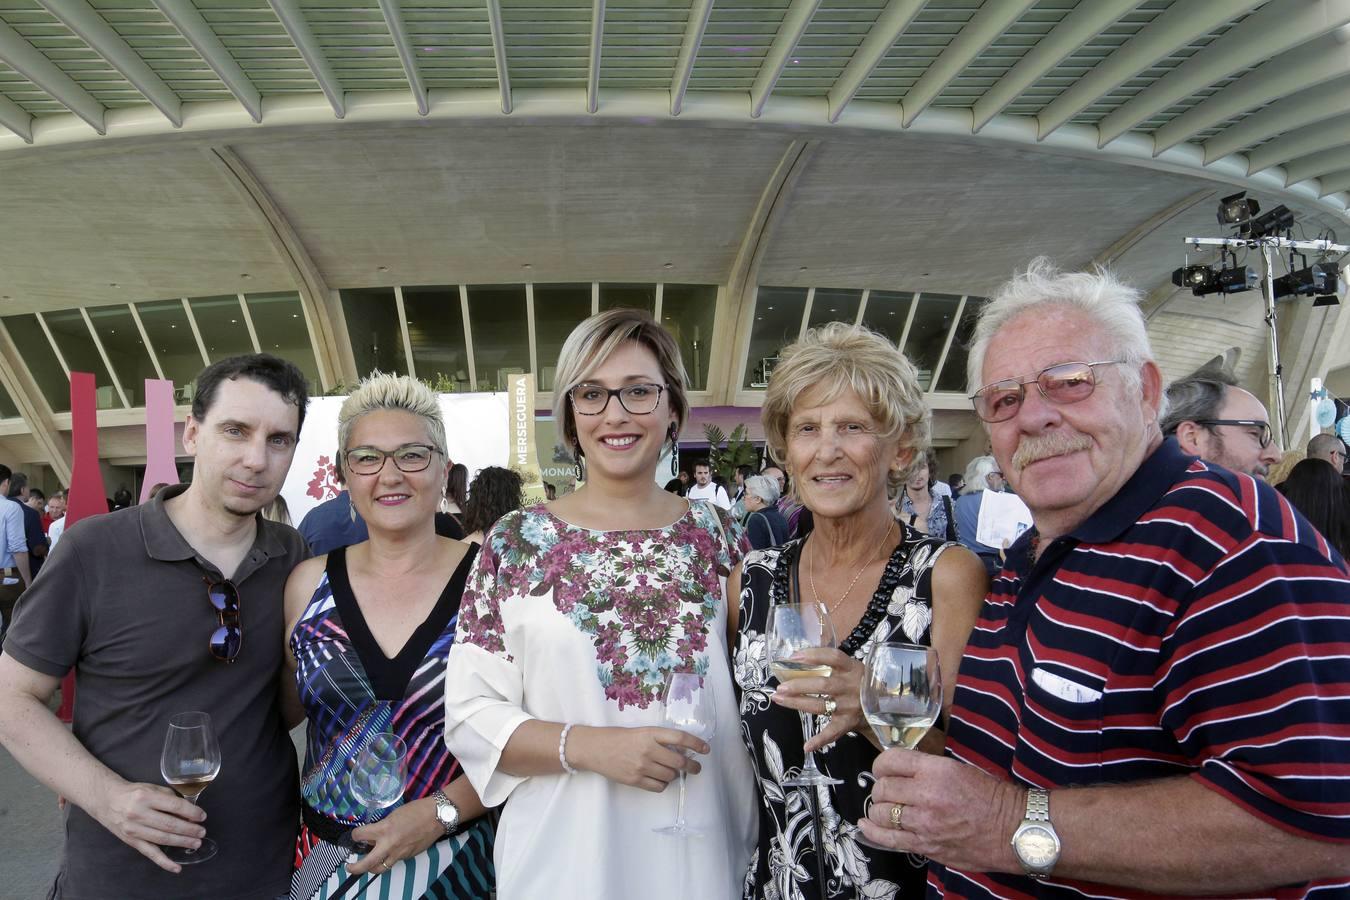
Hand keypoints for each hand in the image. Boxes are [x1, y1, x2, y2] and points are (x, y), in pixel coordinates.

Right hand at [90, 779, 206, 873]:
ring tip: (196, 843)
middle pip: (169, 824)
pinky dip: (164, 862)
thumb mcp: (152, 789)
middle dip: (189, 830)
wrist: (107, 801)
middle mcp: (139, 814)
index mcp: (146, 797)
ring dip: (182, 842)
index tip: (202, 816)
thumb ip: (170, 799)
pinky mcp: (131, 841)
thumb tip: (189, 813)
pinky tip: (176, 867)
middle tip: (202, 832)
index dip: (191, 812)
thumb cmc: (134, 793)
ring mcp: (134, 829)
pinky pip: (150, 853)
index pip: (174, 806)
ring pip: (162, 839)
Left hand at [346, 798, 442, 875]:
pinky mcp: (408, 857)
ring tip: (368, 864)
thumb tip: (374, 836)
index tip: (355, 835)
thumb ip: (382, 827)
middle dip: (355, 868)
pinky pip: (394, 861)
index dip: (355, 835)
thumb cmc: (416, 810)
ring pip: (381, 868)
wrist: (437, 816)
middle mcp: (390, 844)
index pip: (361, 835)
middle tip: (349, 867)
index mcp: (385, 829)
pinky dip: (389, 858)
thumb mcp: (394, 815)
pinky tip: (391, 850)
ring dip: (372, 867)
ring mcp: (399, 853)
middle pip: (367, 863)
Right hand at [569, 725, 706, 792]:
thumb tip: (680, 752)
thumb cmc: (617, 737)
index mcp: (650, 733)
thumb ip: (658, 740)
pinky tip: (660, 779)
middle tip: (696, 768)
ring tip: (669, 771)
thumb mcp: (640, 732)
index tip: (706, 749)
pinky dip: (663, 784)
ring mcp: (641, 766)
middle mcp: (647, 749)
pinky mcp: (635, 780)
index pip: (680, 738)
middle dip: (692, 766)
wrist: (594, 748)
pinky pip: (658, 787)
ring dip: (674, 775)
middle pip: (679, 762)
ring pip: (670, 776)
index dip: (696, 744)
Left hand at [770, 647, 863, 750]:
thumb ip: (831, 664)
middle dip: (798, 686)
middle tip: (780, 687)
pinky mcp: (848, 723)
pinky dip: (819, 740)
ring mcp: (849, 706)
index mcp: (852, 668)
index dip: (814, 655)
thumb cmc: (861, 682)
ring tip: (778, 699)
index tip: (793, 657)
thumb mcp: (852, 668)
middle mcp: (850, 686)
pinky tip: (806, 746)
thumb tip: (797, 658)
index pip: (833, 657)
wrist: (885, 705)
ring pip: (820, 705)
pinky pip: (832, 732)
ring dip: (796, 703)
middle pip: (822, 685)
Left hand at [856, 747, 1022, 873]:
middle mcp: (926, 796)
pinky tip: (865, 824)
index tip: (883, 768)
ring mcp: (924, 824)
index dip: (881, 764)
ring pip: (880, 813)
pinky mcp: (926, 845)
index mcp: (936, 771)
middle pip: (882, 789)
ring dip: (878, 809)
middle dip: (881, 788)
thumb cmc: (992, 797)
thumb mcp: (959, 769)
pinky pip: (888, 839)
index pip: (890, 761)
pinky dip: (872, 831)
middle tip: (888, 790)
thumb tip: (902, 770)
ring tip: (884, 807)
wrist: (1015, 830)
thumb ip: (927, 769)